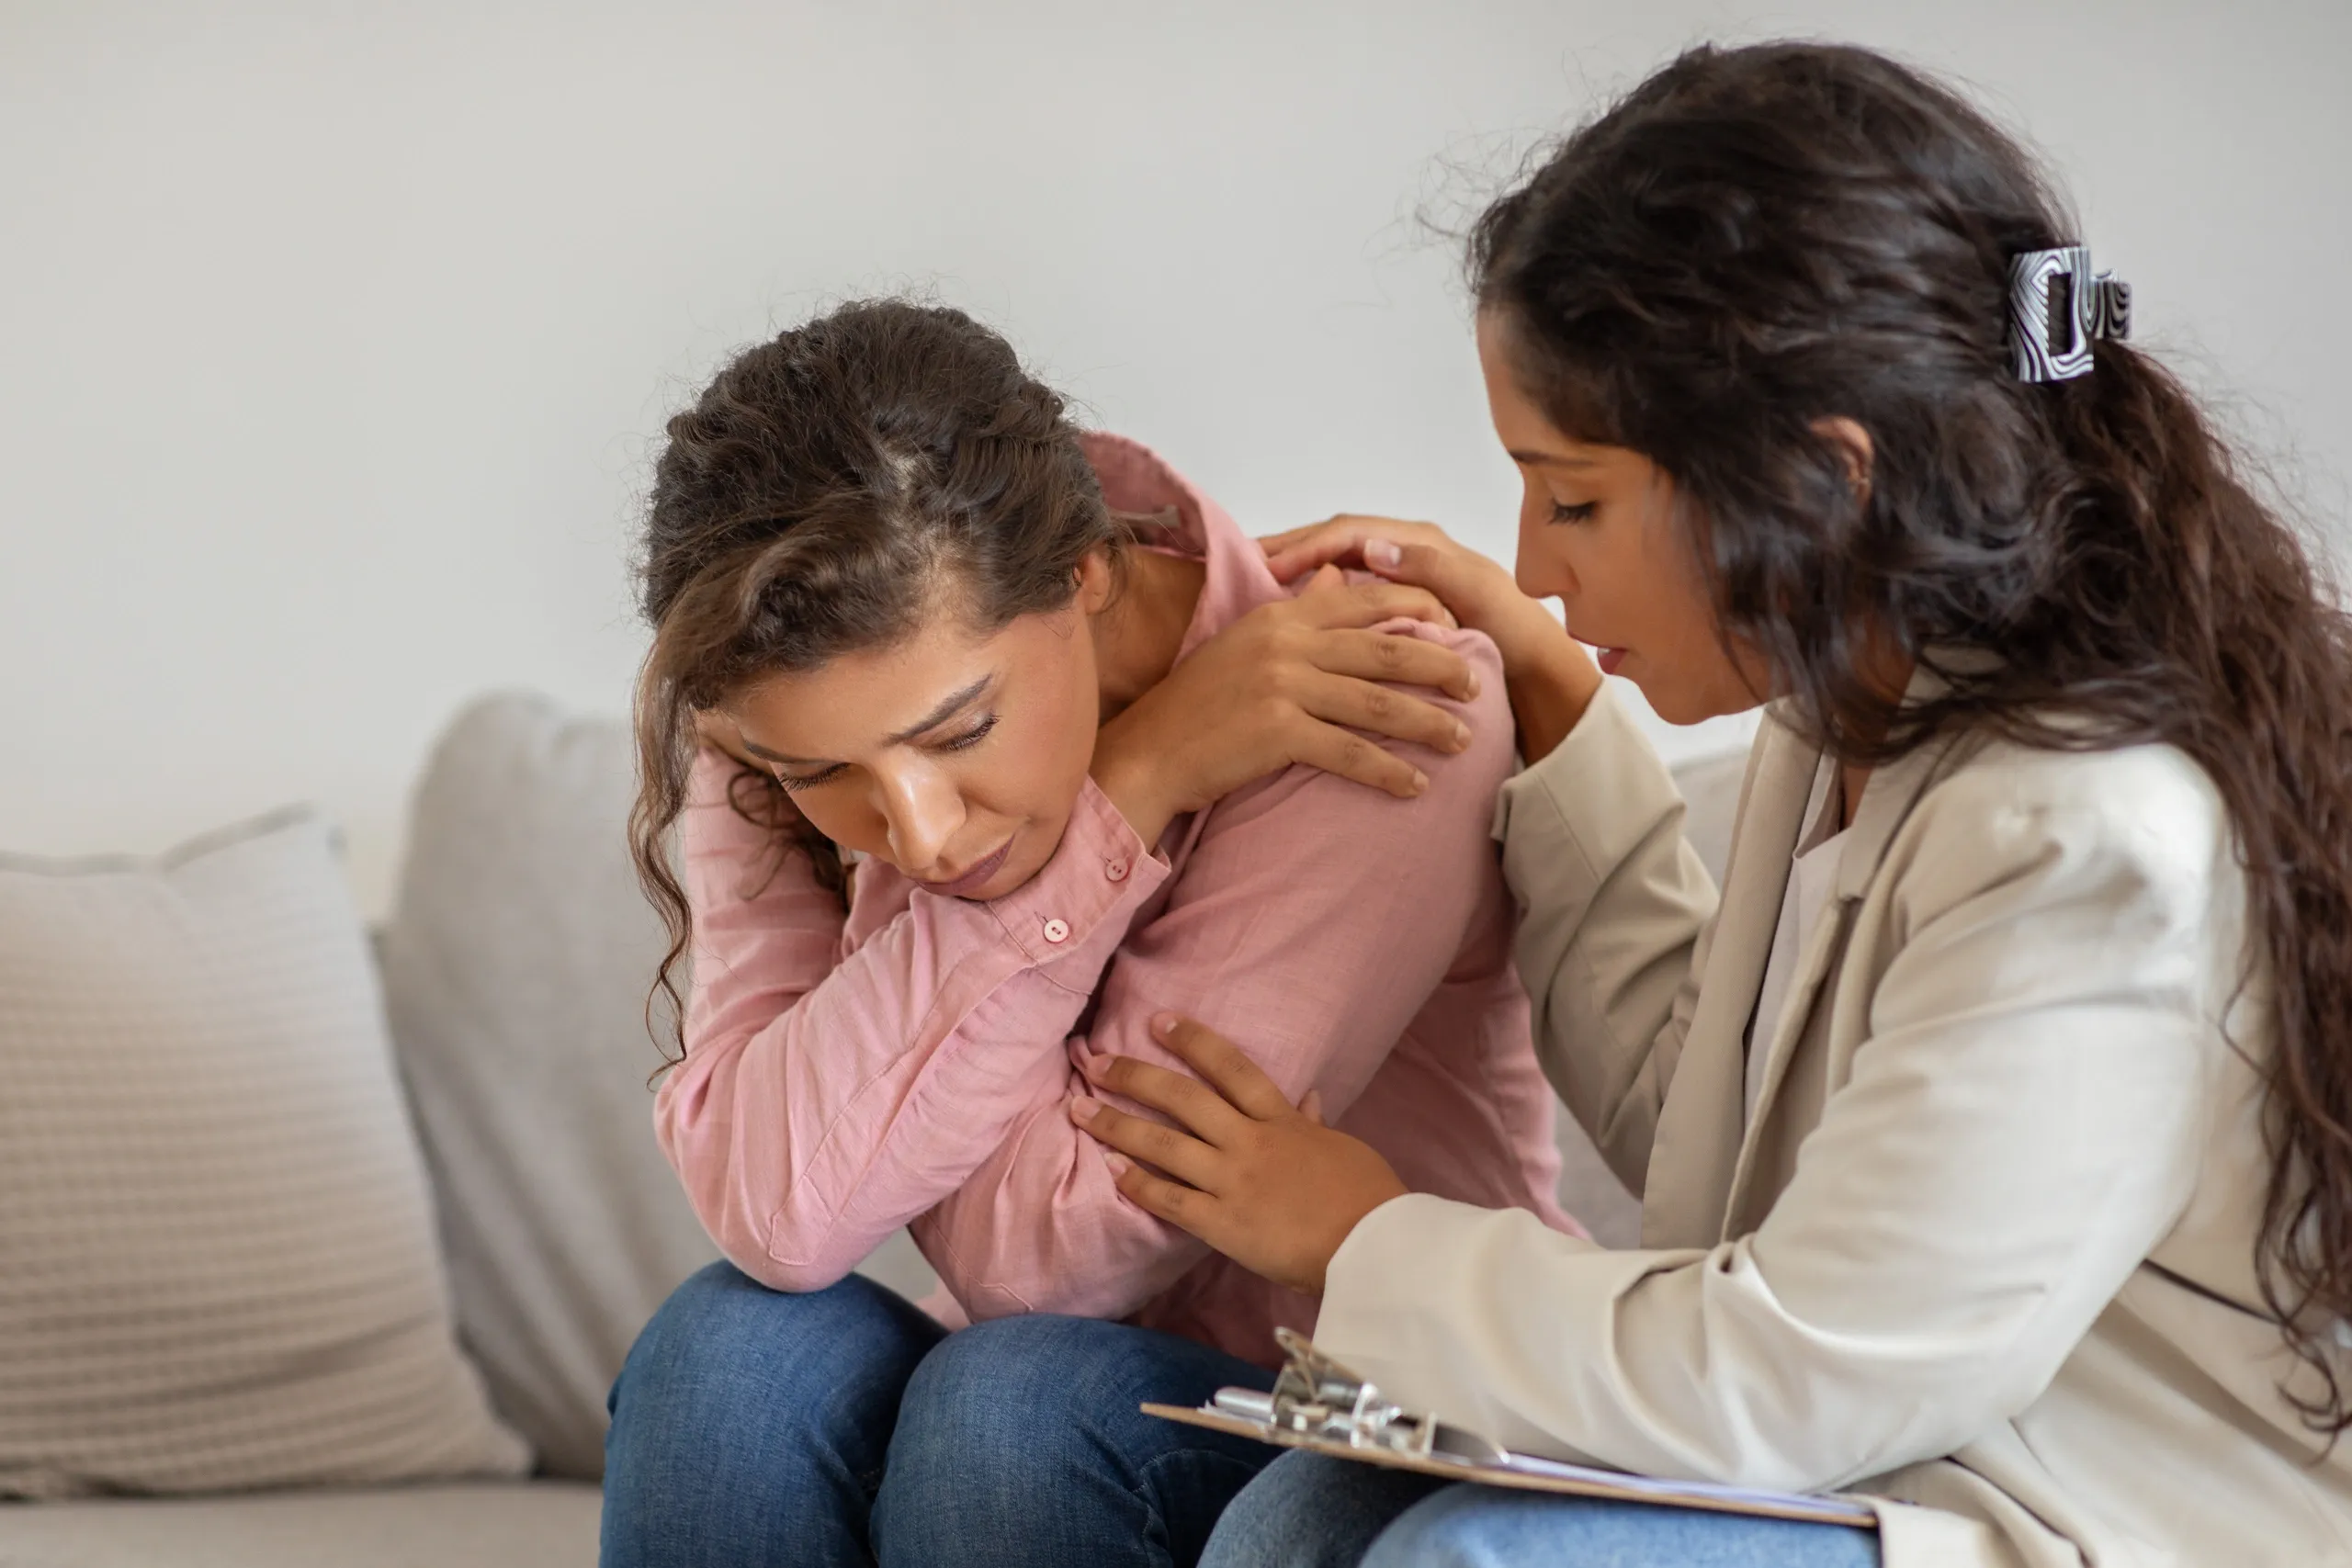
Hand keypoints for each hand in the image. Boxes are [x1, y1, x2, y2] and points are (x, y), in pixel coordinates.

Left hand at [1067, 1013, 1407, 1295]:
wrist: (1374, 1248)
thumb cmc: (1368, 1197)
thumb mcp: (1344, 1148)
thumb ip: (1314, 1124)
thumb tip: (1309, 1097)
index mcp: (1282, 1119)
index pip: (1230, 1067)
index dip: (1192, 1040)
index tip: (1159, 1021)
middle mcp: (1249, 1141)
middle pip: (1183, 1098)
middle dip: (1135, 1076)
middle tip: (1097, 1061)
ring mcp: (1231, 1181)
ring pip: (1164, 1145)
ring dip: (1117, 1126)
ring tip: (1079, 1110)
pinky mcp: (1222, 1224)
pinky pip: (1170, 1200)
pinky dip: (1138, 1184)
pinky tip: (1111, 1170)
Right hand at [1090, 567, 1481, 844]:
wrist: (1151, 752)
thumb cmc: (1199, 704)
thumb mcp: (1245, 641)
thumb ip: (1295, 611)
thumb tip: (1336, 579)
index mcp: (1281, 615)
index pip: (1364, 602)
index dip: (1417, 614)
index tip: (1455, 630)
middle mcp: (1286, 642)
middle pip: (1384, 651)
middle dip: (1440, 668)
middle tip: (1478, 686)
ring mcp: (1282, 685)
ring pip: (1377, 703)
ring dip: (1428, 723)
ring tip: (1463, 741)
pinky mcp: (1278, 731)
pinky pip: (1350, 751)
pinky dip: (1388, 770)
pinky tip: (1415, 786)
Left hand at [1262, 517, 1599, 763]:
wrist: (1531, 669)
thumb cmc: (1463, 658)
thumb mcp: (1397, 637)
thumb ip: (1359, 616)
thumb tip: (1309, 598)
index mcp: (1391, 555)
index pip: (1327, 544)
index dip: (1287, 551)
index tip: (1244, 565)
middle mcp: (1411, 543)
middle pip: (1339, 534)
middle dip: (1296, 542)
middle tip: (1252, 556)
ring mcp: (1437, 553)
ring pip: (1371, 534)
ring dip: (1329, 541)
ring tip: (1288, 555)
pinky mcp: (1464, 569)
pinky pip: (1423, 554)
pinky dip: (1392, 550)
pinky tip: (1363, 554)